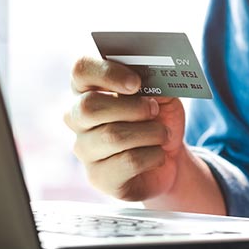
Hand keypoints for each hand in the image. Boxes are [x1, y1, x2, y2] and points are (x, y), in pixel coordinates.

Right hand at [65, 57, 187, 201]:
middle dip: (131, 107)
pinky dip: (153, 156)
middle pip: (88, 106)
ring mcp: (84, 149)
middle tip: (153, 109)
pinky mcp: (98, 177)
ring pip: (112, 136)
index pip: (81, 71)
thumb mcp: (162, 94)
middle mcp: (78, 118)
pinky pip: (127, 162)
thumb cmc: (160, 119)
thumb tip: (149, 76)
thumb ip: (153, 81)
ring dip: (150, 132)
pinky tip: (158, 155)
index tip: (136, 82)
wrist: (171, 159)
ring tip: (163, 134)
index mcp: (89, 89)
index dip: (107, 73)